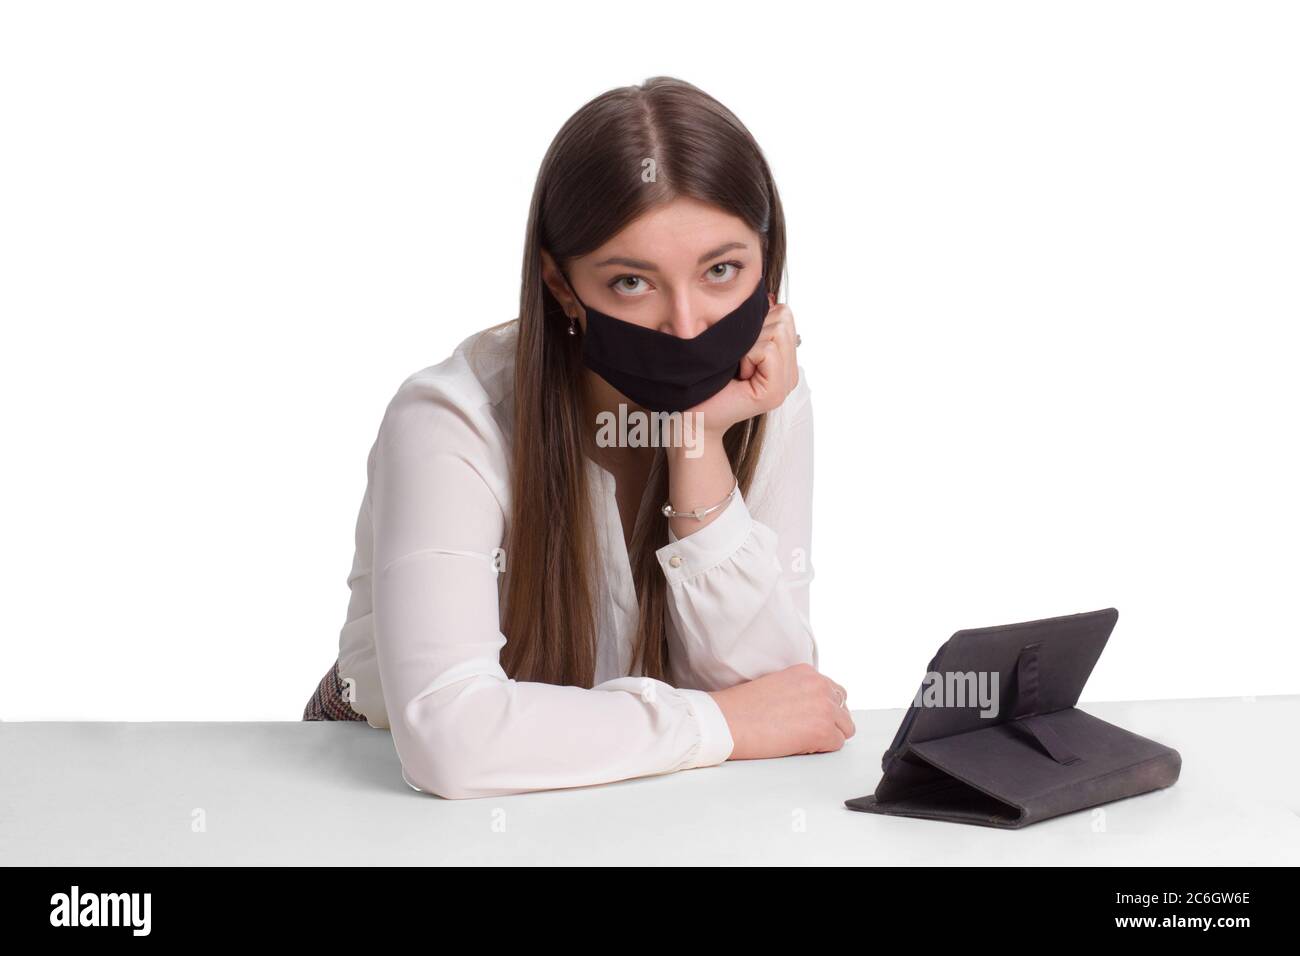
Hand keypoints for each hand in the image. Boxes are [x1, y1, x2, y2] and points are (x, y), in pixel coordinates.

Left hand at [689, 292, 798, 436]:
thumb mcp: (733, 342)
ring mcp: (786, 384)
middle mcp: (790, 372)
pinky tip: (737, 376)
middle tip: (737, 360)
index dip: (757, 321)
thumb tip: (768, 297)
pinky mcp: (775, 393)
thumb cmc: (704, 377)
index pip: (785, 313)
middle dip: (755, 331)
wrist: (690, 413)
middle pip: (784, 318)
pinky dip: (747, 356)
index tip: (739, 349)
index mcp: (783, 360)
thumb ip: (754, 323)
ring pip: (777, 331)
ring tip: (737, 369)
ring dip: (749, 345)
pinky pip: (768, 349)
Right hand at [708, 663, 853, 759]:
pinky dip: (820, 750)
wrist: (727, 721)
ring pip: (844, 729)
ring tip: (799, 738)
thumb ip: (801, 692)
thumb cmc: (742, 708)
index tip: (809, 718)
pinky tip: (797, 746)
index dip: (823, 710)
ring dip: (827, 736)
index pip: (834, 693)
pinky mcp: (822, 730)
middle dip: (829, 723)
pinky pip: (836, 745)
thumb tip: (812, 710)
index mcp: (807, 672)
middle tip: (804, 732)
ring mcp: (824, 707)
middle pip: (843, 710)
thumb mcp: (778, 686)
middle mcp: (819, 685)